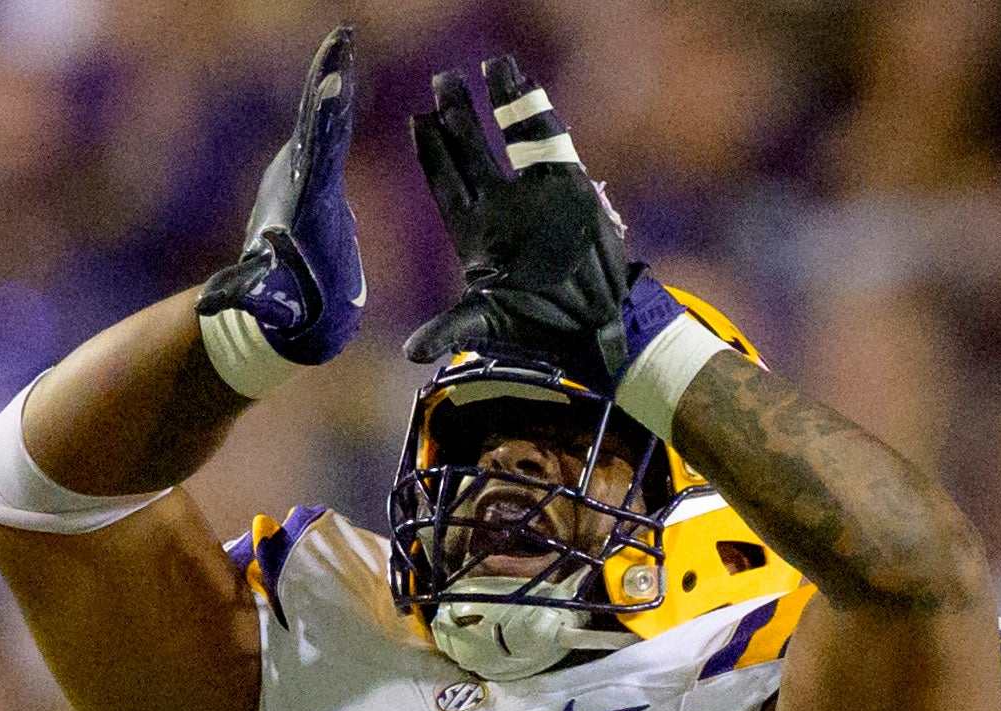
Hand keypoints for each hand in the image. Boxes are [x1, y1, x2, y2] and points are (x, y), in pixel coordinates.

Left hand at [195, 26, 362, 376]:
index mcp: (300, 202)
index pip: (315, 152)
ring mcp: (308, 180)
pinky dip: (336, 105)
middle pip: (318, 125)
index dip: (324, 120)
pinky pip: (331, 136)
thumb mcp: (255, 300)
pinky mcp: (318, 184)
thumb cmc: (278, 305)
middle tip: (340, 40)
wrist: (287, 305)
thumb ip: (236, 294)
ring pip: (324, 124)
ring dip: (333, 82)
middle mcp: (301, 183)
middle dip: (328, 83)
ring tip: (342, 41)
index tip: (332, 83)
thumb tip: (205, 304)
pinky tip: (340, 76)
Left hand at [402, 57, 681, 384]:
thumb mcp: (485, 325)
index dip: (431, 151)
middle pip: (471, 150)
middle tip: (443, 82)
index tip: (419, 119)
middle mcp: (498, 206)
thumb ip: (450, 329)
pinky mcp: (569, 188)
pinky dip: (541, 116)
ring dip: (499, 104)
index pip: (445, 181)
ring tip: (491, 67)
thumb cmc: (532, 323)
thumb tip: (411, 352)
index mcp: (471, 231)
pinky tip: (530, 86)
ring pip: (509, 139)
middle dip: (456, 114)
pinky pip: (551, 145)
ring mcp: (532, 194)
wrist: (588, 325)